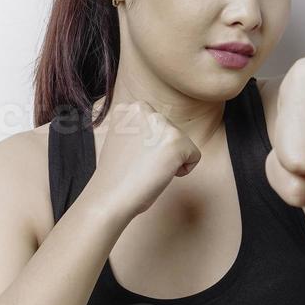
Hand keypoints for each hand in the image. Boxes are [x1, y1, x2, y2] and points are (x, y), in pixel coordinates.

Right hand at [88, 101, 202, 221]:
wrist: (110, 197)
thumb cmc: (116, 176)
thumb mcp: (122, 139)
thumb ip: (139, 129)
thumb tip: (158, 133)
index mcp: (128, 108)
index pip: (157, 125)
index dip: (149, 146)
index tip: (133, 157)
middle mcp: (144, 109)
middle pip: (171, 132)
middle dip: (161, 151)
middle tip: (140, 165)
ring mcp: (161, 123)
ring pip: (182, 143)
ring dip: (170, 160)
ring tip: (147, 169)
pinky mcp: (176, 141)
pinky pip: (194, 156)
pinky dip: (183, 170)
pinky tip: (159, 175)